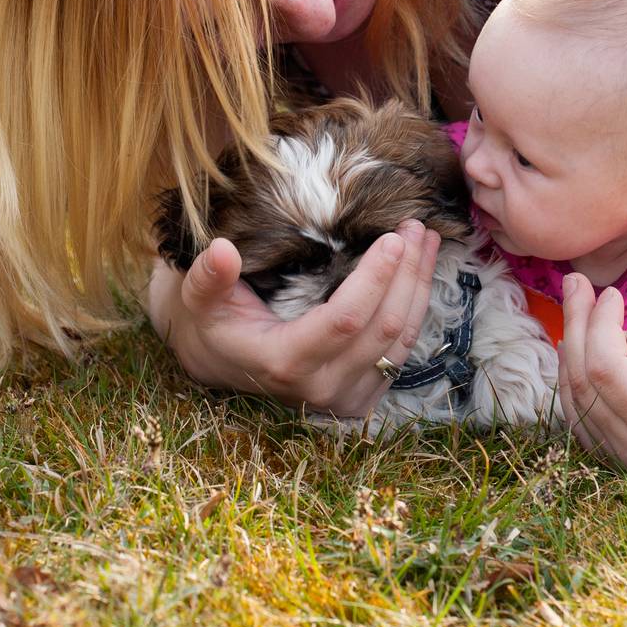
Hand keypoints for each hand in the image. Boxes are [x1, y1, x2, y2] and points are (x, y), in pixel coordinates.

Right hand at [145, 218, 441, 419]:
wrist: (221, 358)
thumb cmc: (213, 318)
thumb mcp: (199, 294)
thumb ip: (208, 275)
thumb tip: (222, 251)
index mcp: (284, 363)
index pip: (344, 320)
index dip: (375, 278)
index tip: (392, 237)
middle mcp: (320, 390)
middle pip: (382, 329)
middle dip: (406, 274)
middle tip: (415, 227)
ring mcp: (344, 398)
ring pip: (401, 342)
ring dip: (418, 287)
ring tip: (427, 241)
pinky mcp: (361, 397)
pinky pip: (400, 353)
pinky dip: (415, 310)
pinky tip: (418, 273)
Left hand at [557, 274, 626, 492]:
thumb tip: (612, 334)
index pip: (606, 369)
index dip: (598, 323)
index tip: (610, 292)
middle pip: (584, 382)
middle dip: (576, 324)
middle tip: (575, 281)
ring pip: (575, 403)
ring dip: (569, 349)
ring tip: (575, 305)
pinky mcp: (626, 461)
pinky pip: (583, 419)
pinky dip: (574, 378)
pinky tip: (579, 345)